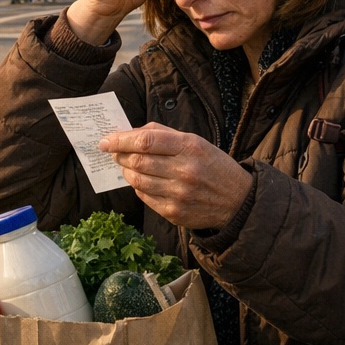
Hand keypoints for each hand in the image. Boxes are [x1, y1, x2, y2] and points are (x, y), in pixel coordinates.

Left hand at [100, 123, 252, 228]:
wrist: (238, 201)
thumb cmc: (212, 165)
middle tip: (114, 152)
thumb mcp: (194, 141)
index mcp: (189, 147)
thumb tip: (130, 132)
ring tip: (126, 165)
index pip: (146, 141)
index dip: (121, 140)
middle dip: (120, 155)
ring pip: (138, 180)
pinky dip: (138, 187)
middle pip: (138, 161)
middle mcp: (184, 171)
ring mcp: (179, 194)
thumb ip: (162, 134)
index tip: (106, 141)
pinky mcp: (175, 213)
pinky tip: (140, 181)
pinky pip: (145, 197)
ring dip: (126, 171)